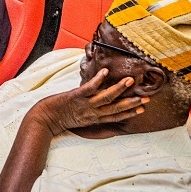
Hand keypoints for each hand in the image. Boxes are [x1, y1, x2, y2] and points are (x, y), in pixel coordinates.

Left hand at [28, 69, 146, 136]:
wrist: (44, 119)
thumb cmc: (60, 117)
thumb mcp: (79, 118)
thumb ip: (90, 112)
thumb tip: (98, 103)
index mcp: (94, 118)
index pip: (115, 116)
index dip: (129, 112)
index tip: (143, 108)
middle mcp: (92, 113)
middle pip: (115, 108)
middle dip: (131, 103)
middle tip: (147, 98)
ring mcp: (84, 105)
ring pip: (105, 97)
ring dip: (119, 89)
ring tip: (130, 81)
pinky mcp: (75, 96)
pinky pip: (88, 88)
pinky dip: (98, 80)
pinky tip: (105, 72)